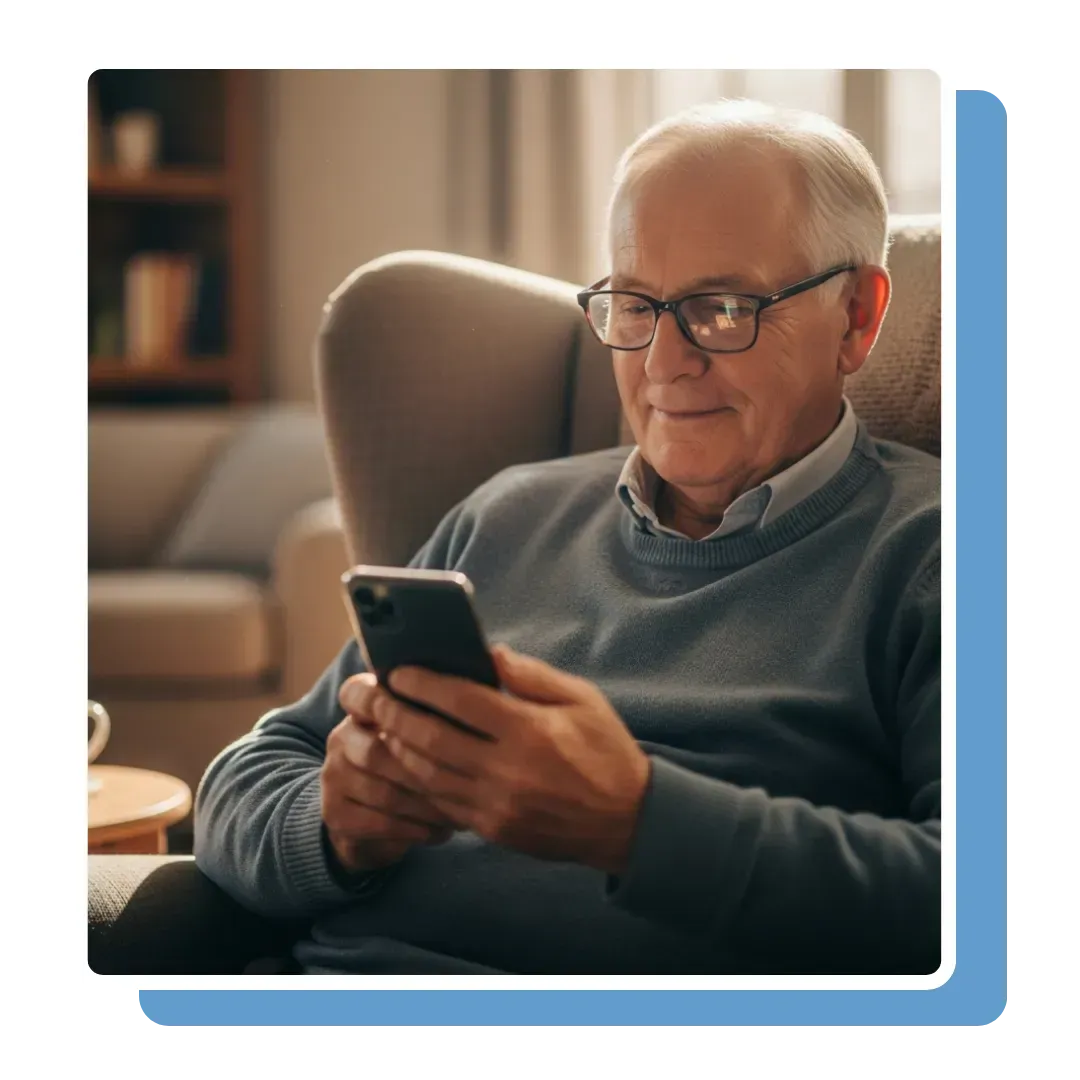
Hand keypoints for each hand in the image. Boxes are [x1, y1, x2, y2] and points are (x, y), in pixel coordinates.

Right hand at [322, 673, 454, 875]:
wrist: (370, 820)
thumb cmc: (416, 765)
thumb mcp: (424, 732)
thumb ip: (440, 708)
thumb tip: (487, 680)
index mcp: (361, 709)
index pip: (358, 693)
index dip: (382, 700)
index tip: (422, 714)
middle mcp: (341, 738)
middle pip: (378, 751)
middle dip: (423, 770)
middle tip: (465, 784)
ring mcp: (334, 776)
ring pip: (382, 792)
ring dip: (425, 805)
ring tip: (461, 811)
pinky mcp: (335, 813)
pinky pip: (379, 823)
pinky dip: (415, 829)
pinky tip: (441, 831)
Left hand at [341, 646, 650, 874]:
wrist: (627, 820)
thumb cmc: (605, 750)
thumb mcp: (582, 699)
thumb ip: (532, 675)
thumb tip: (489, 653)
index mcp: (530, 731)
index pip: (461, 701)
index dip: (424, 683)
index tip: (398, 670)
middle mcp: (508, 770)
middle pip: (432, 739)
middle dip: (395, 714)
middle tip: (372, 696)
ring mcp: (497, 805)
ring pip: (428, 775)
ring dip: (398, 749)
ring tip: (382, 726)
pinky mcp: (493, 829)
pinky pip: (442, 804)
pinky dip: (418, 781)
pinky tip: (407, 762)